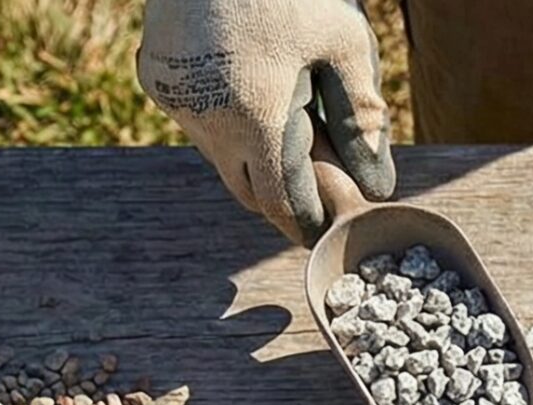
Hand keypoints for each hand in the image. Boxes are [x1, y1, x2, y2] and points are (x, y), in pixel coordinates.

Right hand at [138, 0, 397, 243]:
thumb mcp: (342, 43)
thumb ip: (362, 119)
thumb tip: (377, 186)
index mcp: (254, 117)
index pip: (281, 202)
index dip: (307, 222)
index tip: (329, 232)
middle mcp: (205, 118)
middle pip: (248, 188)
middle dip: (281, 197)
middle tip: (317, 191)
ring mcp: (173, 97)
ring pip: (219, 155)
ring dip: (252, 155)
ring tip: (290, 131)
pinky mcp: (155, 74)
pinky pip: (195, 119)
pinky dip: (224, 122)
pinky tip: (250, 91)